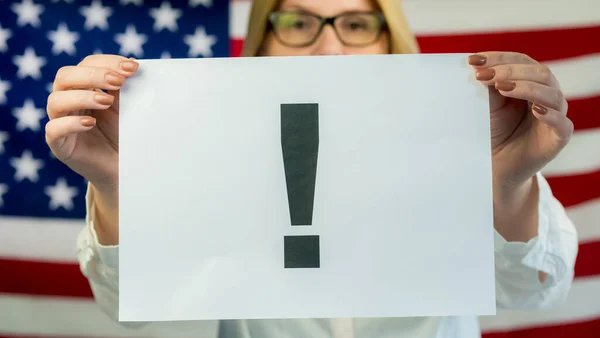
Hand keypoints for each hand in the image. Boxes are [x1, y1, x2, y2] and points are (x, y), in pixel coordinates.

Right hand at [45, 54, 138, 194]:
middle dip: (93, 75)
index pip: (86, 64)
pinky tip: (90, 123)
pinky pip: (53, 129)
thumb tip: (133, 62)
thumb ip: (125, 88)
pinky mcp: (59, 145)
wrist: (125, 168)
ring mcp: (60, 122)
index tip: (132, 67)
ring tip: (107, 102)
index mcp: (83, 88)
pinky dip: (70, 123)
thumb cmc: (124, 134)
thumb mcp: (127, 108)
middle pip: (65, 76)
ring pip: (56, 100)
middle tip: (118, 81)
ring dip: (82, 96)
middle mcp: (68, 101)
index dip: (107, 62)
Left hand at [468, 52, 573, 193]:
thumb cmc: (493, 131)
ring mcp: (556, 116)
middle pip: (540, 73)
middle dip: (509, 71)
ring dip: (526, 88)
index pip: (521, 61)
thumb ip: (488, 86)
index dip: (499, 58)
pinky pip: (563, 124)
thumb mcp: (487, 105)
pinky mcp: (558, 138)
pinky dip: (551, 115)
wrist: (495, 166)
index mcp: (531, 82)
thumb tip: (477, 64)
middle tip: (483, 76)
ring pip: (552, 94)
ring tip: (502, 89)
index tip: (473, 59)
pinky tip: (536, 110)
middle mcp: (547, 95)